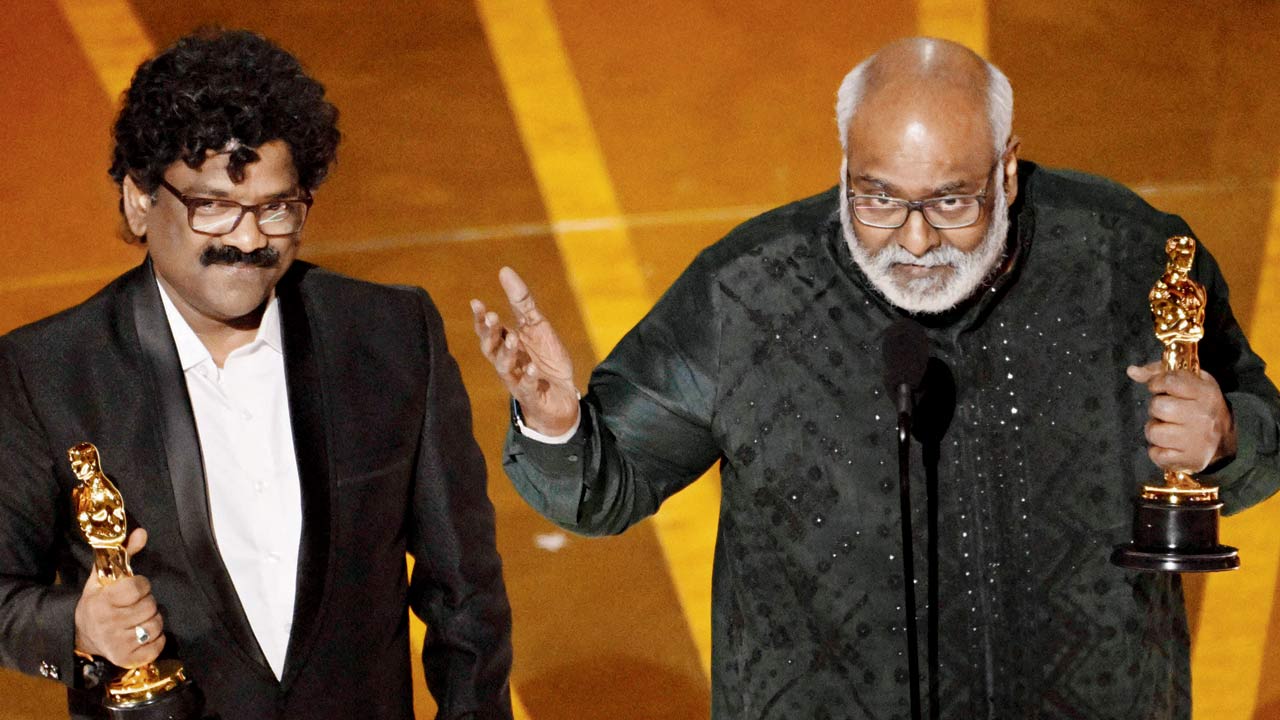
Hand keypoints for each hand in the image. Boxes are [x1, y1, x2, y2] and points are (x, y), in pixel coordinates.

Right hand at [74, 528, 165, 667]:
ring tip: (139, 619)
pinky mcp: (127, 659)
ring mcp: (117, 644)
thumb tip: (142, 532)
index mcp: (102, 601)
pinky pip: (157, 647)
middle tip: (135, 605)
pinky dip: (156, 640)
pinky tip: (143, 635)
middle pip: (150, 607)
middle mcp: (108, 624)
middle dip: (147, 603)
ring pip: (155, 626)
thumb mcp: (104, 576)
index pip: (138, 587)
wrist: (82, 635)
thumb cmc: (98, 602)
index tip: (134, 588)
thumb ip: (123, 553)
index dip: (141, 585)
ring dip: (153, 621)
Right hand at [471, 267, 579, 435]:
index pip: (488, 330)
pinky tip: (533, 368)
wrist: (562, 395)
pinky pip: (528, 387)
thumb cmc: (545, 359)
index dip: (481, 318)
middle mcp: (507, 362)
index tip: (476, 302)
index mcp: (506, 344)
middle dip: (490, 334)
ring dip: (507, 353)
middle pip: (491, 349)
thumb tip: (504, 270)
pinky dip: (529, 377)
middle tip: (493, 318)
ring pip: (504, 367)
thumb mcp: (537, 326)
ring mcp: (518, 379)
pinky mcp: (533, 395)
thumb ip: (521, 302)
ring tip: (513, 338)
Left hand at [1127, 361, 1235, 472]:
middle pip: (1158, 407)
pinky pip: (1156, 454)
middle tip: (1168, 412)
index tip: (1158, 388)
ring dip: (1155, 430)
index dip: (1157, 383)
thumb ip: (1160, 373)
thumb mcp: (1191, 383)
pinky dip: (1157, 451)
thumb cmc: (1200, 406)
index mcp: (1205, 393)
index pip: (1171, 381)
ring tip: (1168, 429)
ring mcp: (1196, 440)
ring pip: (1154, 432)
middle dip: (1156, 408)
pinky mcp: (1189, 460)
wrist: (1224, 441)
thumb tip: (1132, 371)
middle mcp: (1203, 416)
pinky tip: (1170, 446)